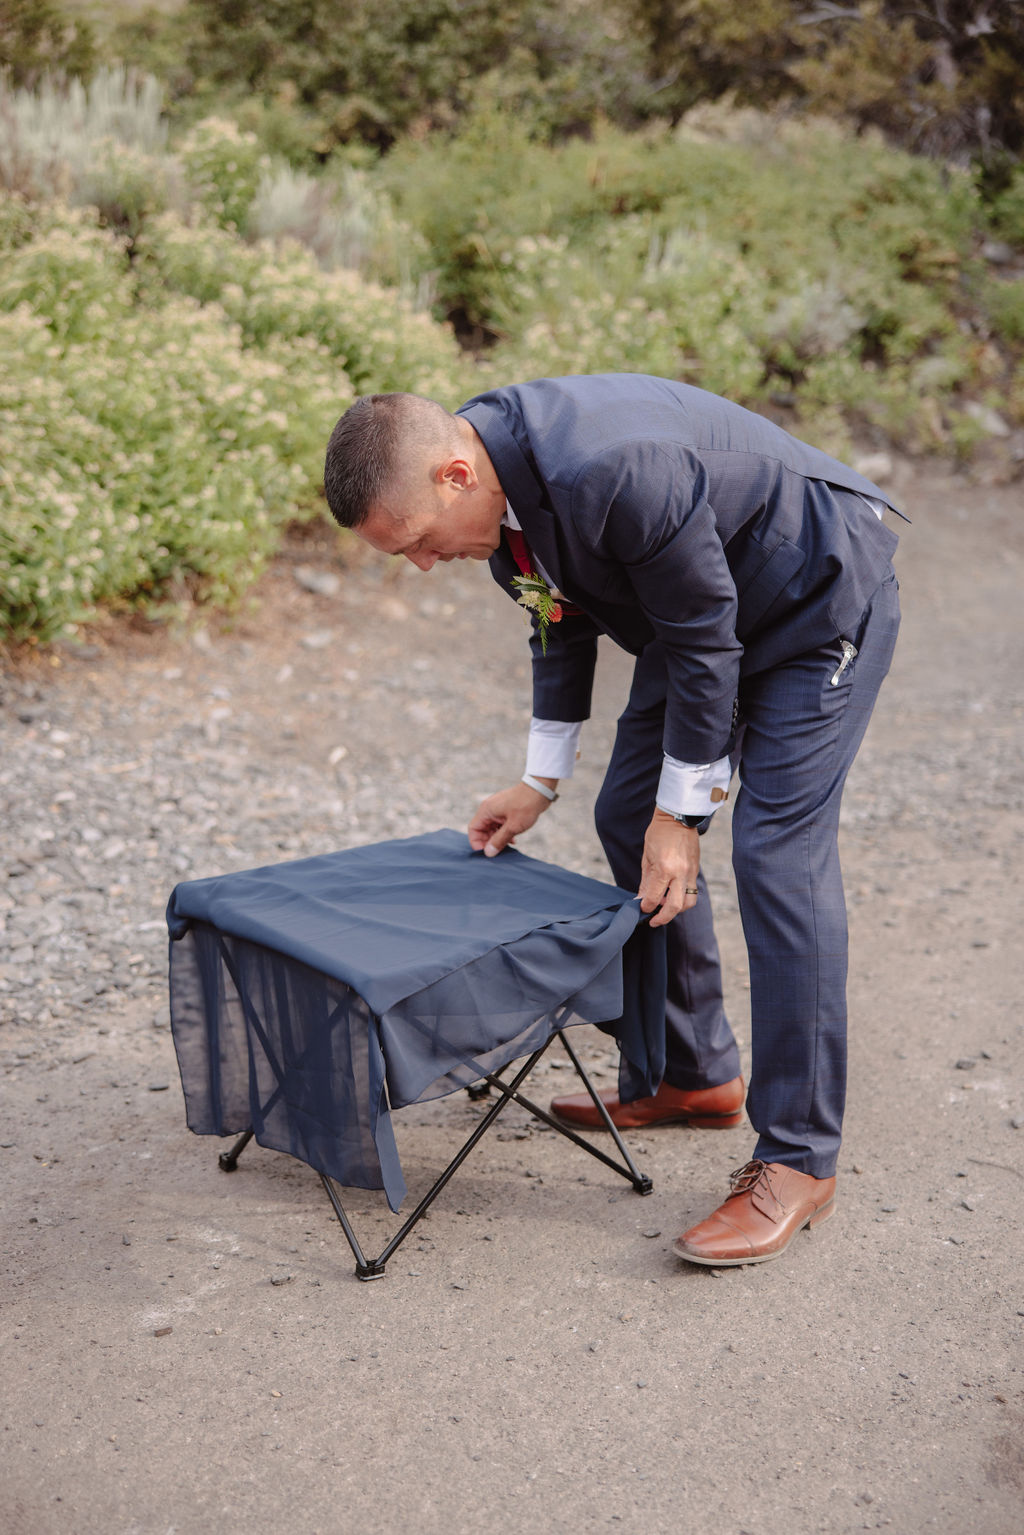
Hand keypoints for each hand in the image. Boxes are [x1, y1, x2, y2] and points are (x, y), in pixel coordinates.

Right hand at [468, 780, 555, 856]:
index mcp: (486, 811)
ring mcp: (498, 809)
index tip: (487, 852)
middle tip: (499, 851)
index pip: (473, 829)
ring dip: (497, 838)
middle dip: (488, 841)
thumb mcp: (513, 826)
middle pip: (482, 829)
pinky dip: (503, 832)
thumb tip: (488, 853)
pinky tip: (513, 839)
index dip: (477, 842)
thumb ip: (499, 840)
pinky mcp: (506, 810)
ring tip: (508, 846)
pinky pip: (500, 824)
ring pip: (491, 828)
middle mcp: (489, 809)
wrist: (540, 790)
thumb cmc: (526, 805)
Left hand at [638, 810, 700, 927]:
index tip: (641, 909)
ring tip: (664, 909)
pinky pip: (692, 892)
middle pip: (674, 907)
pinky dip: (683, 899)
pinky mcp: (696, 870)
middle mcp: (679, 873)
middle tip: (653, 921)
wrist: (678, 817)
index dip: (646, 907)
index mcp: (664, 868)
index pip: (654, 898)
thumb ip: (646, 881)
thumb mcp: (646, 857)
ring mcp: (690, 872)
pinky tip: (672, 896)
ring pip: (688, 903)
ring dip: (676, 911)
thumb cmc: (658, 834)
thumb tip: (641, 899)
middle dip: (662, 918)